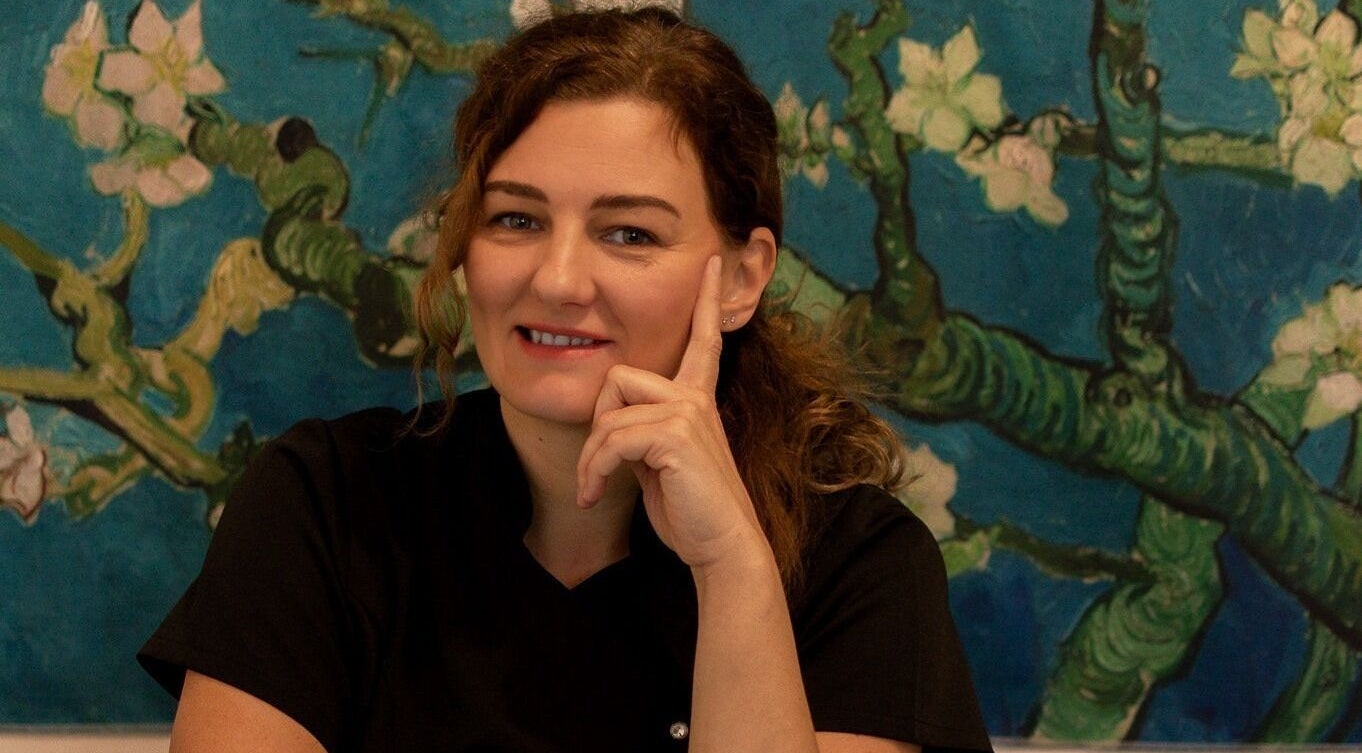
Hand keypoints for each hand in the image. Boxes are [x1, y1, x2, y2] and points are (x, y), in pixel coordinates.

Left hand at [576, 255, 767, 569]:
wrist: (723, 547)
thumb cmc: (691, 512)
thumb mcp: (660, 464)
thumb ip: (642, 434)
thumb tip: (612, 432)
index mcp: (697, 400)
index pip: (702, 340)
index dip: (705, 300)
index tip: (709, 261)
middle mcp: (695, 398)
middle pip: (618, 376)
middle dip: (597, 424)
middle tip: (599, 469)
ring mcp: (689, 412)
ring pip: (609, 413)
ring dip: (591, 458)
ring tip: (595, 489)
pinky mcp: (676, 434)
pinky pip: (611, 438)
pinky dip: (594, 469)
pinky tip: (596, 495)